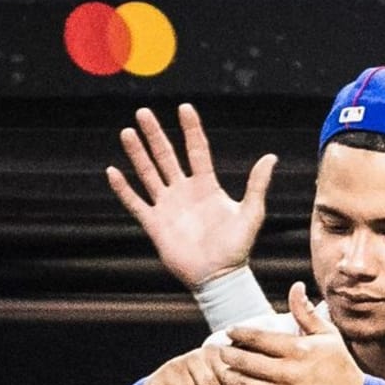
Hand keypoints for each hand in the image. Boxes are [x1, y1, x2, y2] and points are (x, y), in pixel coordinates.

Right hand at [106, 104, 277, 289]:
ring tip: (128, 132)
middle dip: (155, 134)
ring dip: (138, 154)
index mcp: (207, 186)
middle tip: (144, 112)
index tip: (184, 108)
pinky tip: (113, 171)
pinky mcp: (155, 224)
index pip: (197, 150)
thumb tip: (271, 157)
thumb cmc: (238, 247)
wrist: (219, 276)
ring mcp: (168, 206)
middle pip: (167, 156)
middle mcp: (185, 191)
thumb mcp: (251, 213)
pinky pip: (135, 202)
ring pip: (149, 173)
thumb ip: (257, 185)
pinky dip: (123, 188)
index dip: (191, 130)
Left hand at [219, 282, 362, 384]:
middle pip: (246, 361)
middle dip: (228, 355)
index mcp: (299, 350)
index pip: (258, 338)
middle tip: (222, 351)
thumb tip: (296, 287)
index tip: (231, 331)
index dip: (239, 333)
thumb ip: (306, 313)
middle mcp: (290, 372)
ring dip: (231, 376)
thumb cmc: (341, 368)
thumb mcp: (328, 336)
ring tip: (226, 370)